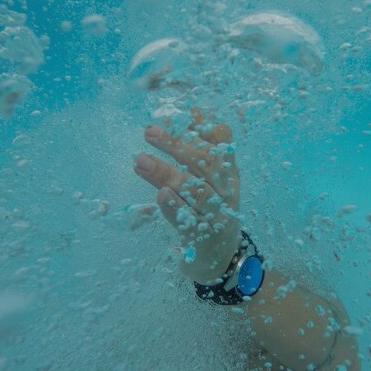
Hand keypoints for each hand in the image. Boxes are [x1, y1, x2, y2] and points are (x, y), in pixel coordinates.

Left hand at [134, 109, 241, 283]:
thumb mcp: (215, 180)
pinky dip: (175, 207)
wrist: (220, 258)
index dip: (204, 130)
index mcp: (230, 177)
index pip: (221, 148)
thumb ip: (206, 148)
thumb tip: (195, 111)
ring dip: (167, 174)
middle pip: (205, 166)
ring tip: (140, 161)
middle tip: (149, 132)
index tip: (186, 113)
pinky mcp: (203, 239)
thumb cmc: (212, 211)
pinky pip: (189, 222)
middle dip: (178, 146)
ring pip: (196, 192)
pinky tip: (161, 195)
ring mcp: (216, 218)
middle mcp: (226, 195)